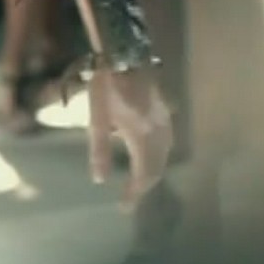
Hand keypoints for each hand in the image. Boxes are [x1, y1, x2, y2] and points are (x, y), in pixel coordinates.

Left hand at [86, 68, 173, 207]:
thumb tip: (99, 180)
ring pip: (164, 157)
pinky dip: (158, 158)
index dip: (134, 194)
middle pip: (157, 169)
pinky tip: (149, 157)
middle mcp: (159, 133)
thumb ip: (99, 150)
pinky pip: (167, 144)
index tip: (124, 208)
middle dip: (144, 187)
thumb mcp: (97, 118)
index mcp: (142, 137)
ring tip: (138, 184)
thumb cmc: (106, 86)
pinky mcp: (164, 113)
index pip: (142, 175)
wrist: (125, 55)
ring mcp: (165, 122)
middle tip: (130, 200)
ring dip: (152, 173)